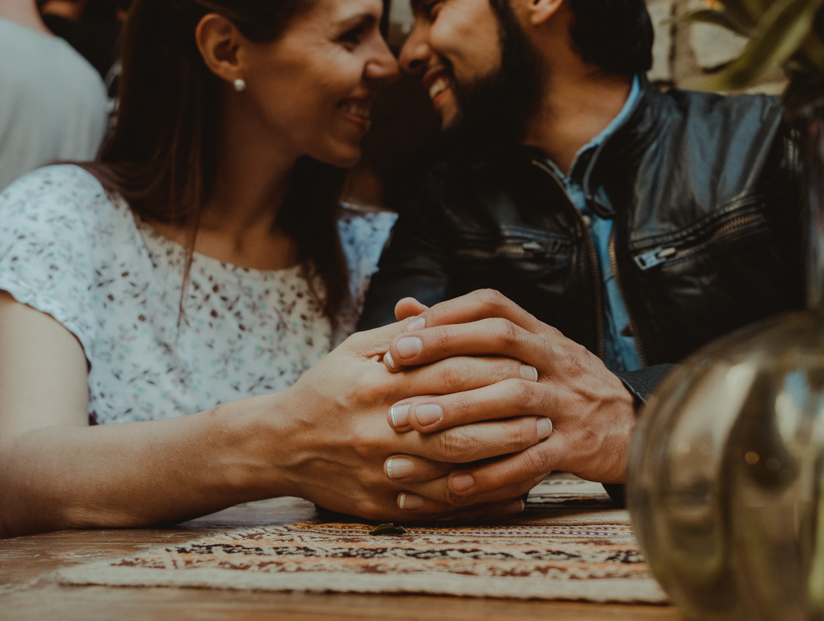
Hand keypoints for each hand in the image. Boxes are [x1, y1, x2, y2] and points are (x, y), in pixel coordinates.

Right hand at [270, 318, 544, 520]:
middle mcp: (378, 431)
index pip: (448, 374)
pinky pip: (442, 508)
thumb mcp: (355, 350)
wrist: (277, 446)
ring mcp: (380, 473)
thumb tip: (448, 315)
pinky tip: (516, 492)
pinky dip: (483, 501)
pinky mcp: (382, 505)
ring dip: (504, 461)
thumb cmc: (324, 388)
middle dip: (508, 417)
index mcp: (376, 385)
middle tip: (545, 407)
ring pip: (454, 472)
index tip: (526, 364)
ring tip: (540, 446)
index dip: (493, 370)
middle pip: (458, 426)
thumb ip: (402, 335)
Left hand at [380, 289, 635, 505]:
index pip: (494, 307)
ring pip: (514, 398)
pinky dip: (491, 473)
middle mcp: (557, 361)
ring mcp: (569, 403)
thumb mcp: (527, 349)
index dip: (448, 315)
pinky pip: (532, 460)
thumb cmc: (562, 385)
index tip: (402, 334)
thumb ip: (466, 330)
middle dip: (444, 352)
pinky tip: (451, 484)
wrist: (632, 425)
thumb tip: (404, 308)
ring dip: (460, 409)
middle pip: (501, 343)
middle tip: (392, 369)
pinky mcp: (577, 447)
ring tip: (411, 421)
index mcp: (542, 334)